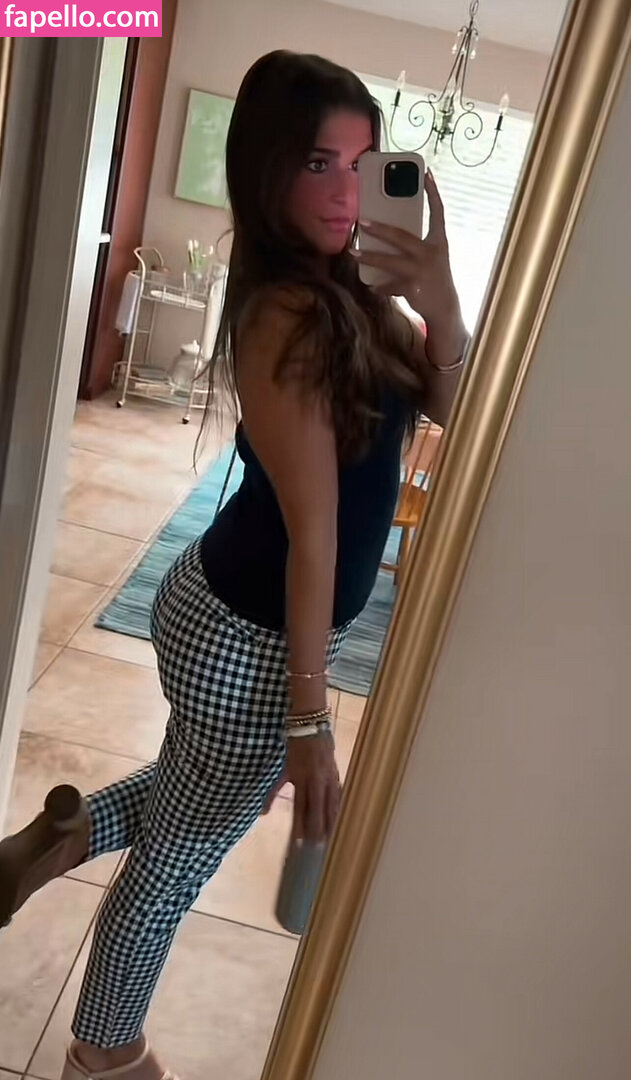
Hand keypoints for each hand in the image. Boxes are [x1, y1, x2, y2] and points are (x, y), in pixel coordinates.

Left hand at [280, 730, 340, 842]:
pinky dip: (338, 807)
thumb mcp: (282, 768)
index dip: (300, 825)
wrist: (311, 725)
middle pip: (318, 809)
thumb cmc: (294, 746)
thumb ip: (274, 791)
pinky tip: (339, 817)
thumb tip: (263, 813)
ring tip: (330, 837)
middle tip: (317, 846)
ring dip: (330, 821)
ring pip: (331, 804)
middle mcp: (316, 780)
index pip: (301, 808)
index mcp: (301, 778)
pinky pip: (338, 794)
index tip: (299, 841)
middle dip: (317, 828)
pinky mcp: (336, 773)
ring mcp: (328, 777)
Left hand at [352, 169, 459, 327]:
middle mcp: (431, 253)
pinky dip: (379, 286)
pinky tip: (372, 286)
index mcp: (439, 241)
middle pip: (402, 237)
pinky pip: (390, 285)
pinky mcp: (413, 288)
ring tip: (353, 253)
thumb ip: (416, 245)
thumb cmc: (434, 278)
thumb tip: (388, 233)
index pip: (438, 212)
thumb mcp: (431, 257)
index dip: (433, 193)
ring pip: (390, 262)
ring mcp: (422, 271)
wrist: (444, 308)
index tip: (426, 175)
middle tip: (362, 222)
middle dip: (380, 229)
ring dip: (370, 258)